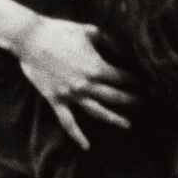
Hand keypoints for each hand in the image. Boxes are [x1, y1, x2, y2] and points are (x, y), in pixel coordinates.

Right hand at [14, 16, 138, 148]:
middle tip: (144, 102)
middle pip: (115, 97)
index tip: (146, 83)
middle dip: (131, 100)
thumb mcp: (89, 31)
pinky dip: (77, 135)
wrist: (30, 38)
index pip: (122, 78)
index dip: (136, 80)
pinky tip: (86, 146)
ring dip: (114, 119)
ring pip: (98, 112)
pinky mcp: (56, 100)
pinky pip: (68, 122)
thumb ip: (108, 40)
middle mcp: (86, 84)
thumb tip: (122, 48)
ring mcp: (71, 95)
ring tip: (128, 125)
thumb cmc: (59, 31)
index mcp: (96, 67)